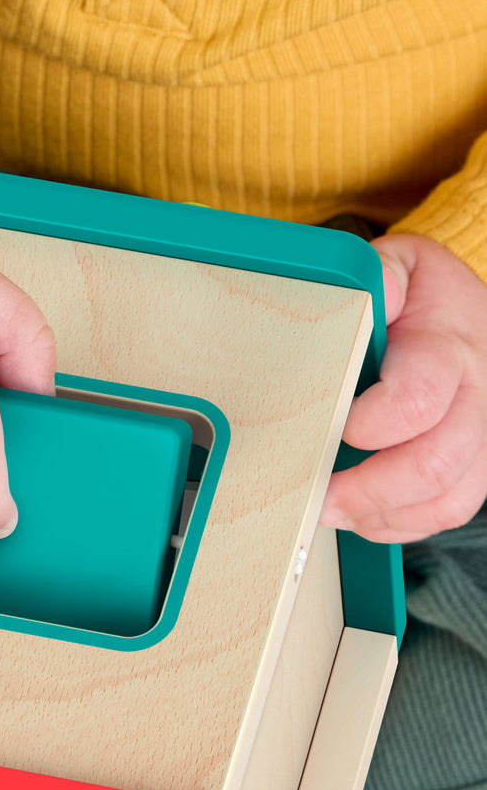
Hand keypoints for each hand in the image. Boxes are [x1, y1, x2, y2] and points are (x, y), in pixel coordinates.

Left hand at [321, 232, 486, 542]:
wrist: (469, 317)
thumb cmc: (426, 299)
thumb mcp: (404, 266)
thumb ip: (383, 275)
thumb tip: (373, 292)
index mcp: (451, 348)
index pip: (418, 400)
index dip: (372, 425)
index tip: (336, 430)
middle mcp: (478, 398)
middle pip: (434, 464)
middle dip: (369, 490)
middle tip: (319, 496)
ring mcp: (482, 438)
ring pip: (447, 500)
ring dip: (383, 514)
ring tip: (335, 510)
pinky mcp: (477, 466)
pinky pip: (448, 512)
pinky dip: (401, 523)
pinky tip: (365, 514)